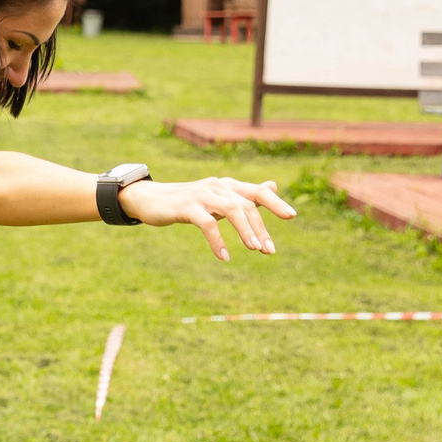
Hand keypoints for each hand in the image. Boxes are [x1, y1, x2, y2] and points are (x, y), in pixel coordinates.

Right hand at [123, 176, 295, 260]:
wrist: (151, 199)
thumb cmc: (189, 201)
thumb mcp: (219, 198)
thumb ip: (245, 194)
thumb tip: (273, 186)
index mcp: (228, 185)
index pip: (257, 191)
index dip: (275, 202)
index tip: (291, 216)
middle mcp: (218, 186)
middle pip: (247, 203)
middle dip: (261, 227)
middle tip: (270, 250)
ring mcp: (203, 194)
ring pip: (232, 210)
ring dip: (246, 230)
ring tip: (255, 249)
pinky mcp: (187, 207)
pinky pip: (207, 224)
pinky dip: (218, 241)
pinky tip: (225, 256)